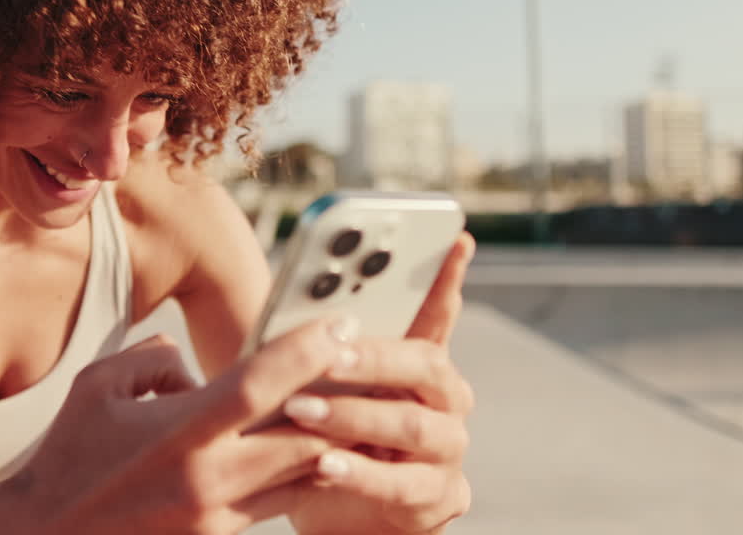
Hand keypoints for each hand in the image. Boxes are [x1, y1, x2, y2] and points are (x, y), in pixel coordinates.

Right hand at [0, 316, 361, 534]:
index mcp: (178, 433)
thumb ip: (154, 360)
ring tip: (359, 402)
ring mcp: (217, 517)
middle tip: (370, 364)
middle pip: (303, 435)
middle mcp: (208, 479)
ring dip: (331, 439)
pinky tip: (315, 448)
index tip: (341, 323)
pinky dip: (300, 472)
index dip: (307, 351)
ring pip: (301, 474)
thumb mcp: (99, 387)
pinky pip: (278, 501)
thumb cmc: (69, 457)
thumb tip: (195, 365)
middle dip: (343, 399)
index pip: (260, 384)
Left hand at [286, 233, 476, 533]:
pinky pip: (401, 485)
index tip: (455, 236)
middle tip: (329, 352)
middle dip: (375, 356)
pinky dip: (359, 475)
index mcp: (419, 362)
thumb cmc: (325, 437)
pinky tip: (323, 466)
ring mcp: (447, 448)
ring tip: (301, 410)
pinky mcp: (438, 498)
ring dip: (353, 416)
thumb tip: (287, 315)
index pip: (436, 312)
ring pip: (411, 425)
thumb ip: (317, 351)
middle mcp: (445, 399)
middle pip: (426, 364)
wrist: (341, 516)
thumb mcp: (319, 388)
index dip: (447, 276)